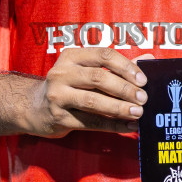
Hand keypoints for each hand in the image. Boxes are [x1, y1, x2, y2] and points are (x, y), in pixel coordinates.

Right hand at [25, 47, 148, 137]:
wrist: (34, 108)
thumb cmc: (69, 86)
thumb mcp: (86, 71)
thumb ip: (117, 66)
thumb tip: (148, 59)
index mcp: (71, 56)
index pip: (103, 55)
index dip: (125, 66)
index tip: (142, 79)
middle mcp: (62, 73)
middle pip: (99, 78)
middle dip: (124, 89)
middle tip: (143, 98)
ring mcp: (58, 95)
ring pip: (93, 101)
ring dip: (119, 107)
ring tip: (138, 113)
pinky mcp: (58, 117)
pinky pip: (90, 122)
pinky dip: (112, 125)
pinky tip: (128, 126)